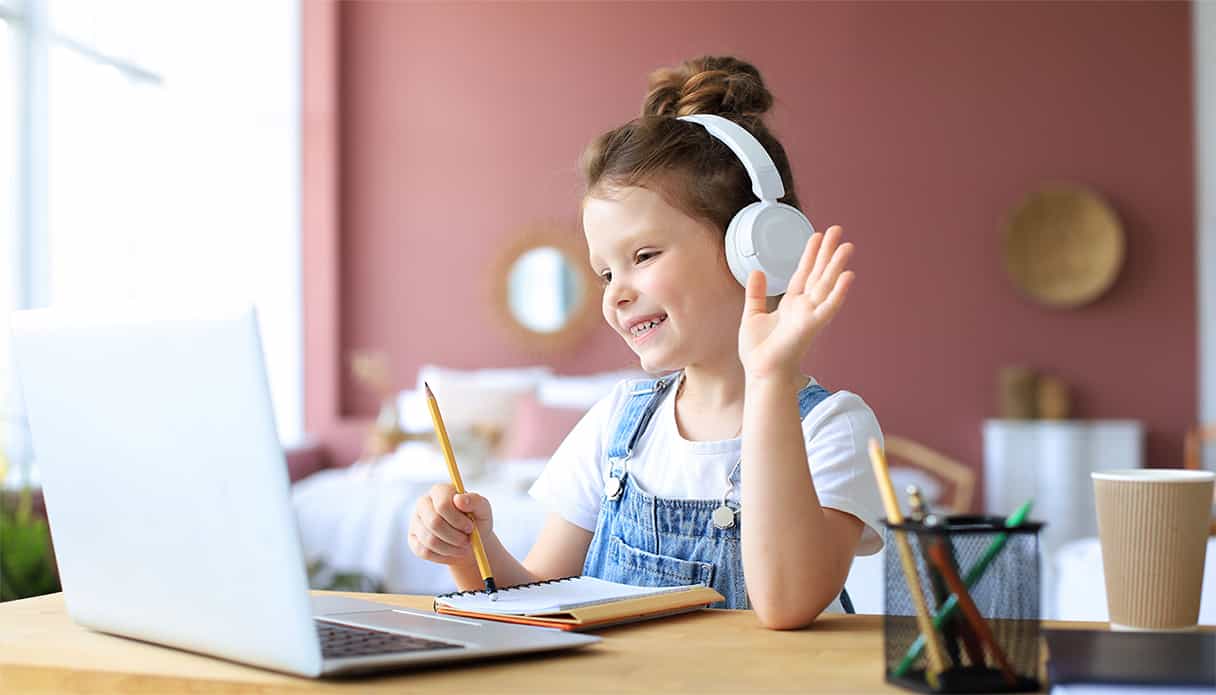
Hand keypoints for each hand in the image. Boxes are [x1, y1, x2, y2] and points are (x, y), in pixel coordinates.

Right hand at [407, 483, 494, 566]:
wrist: (469, 541)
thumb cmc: (476, 521)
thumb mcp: (483, 510)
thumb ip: (475, 501)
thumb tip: (459, 499)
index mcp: (439, 490)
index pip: (442, 504)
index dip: (457, 520)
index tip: (470, 528)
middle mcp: (423, 503)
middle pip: (434, 523)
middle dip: (455, 536)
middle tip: (467, 542)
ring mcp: (415, 521)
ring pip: (430, 540)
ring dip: (451, 548)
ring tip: (463, 547)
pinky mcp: (413, 539)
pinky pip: (424, 552)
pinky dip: (443, 556)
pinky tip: (452, 551)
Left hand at [738, 225, 854, 381]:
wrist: (760, 372)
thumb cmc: (758, 351)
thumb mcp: (752, 315)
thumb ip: (756, 293)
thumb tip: (757, 271)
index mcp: (791, 304)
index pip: (803, 273)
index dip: (811, 254)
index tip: (818, 236)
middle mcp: (804, 307)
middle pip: (818, 273)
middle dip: (827, 252)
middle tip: (838, 231)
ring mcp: (810, 315)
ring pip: (826, 284)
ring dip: (836, 265)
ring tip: (846, 245)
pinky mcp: (813, 325)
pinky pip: (829, 306)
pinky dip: (839, 292)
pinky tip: (848, 276)